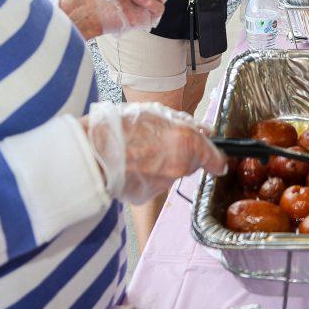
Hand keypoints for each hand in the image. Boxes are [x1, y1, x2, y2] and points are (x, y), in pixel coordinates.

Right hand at [83, 101, 226, 203]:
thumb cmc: (121, 126)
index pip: (217, 159)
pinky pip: (153, 182)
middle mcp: (181, 168)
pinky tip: (130, 162)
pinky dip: (146, 174)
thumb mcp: (157, 112)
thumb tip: (203, 130)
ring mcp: (164, 184)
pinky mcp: (147, 195)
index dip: (216, 156)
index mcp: (188, 144)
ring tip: (138, 148)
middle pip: (191, 163)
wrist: (91, 150)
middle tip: (160, 139)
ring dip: (161, 163)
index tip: (214, 156)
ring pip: (171, 173)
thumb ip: (184, 123)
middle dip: (182, 153)